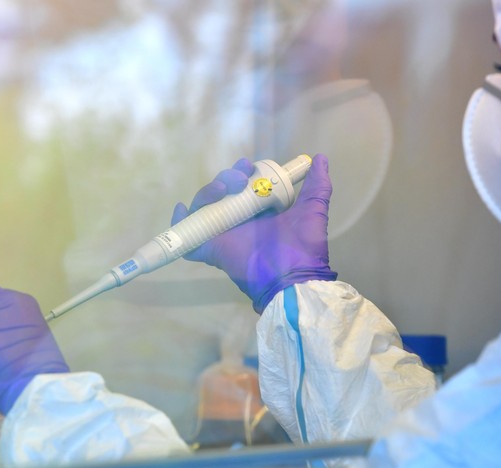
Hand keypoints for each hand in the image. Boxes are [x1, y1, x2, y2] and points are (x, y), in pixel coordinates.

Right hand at [172, 154, 336, 312]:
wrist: (294, 276)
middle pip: (219, 192)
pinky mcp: (212, 249)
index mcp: (258, 211)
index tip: (249, 165)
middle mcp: (238, 220)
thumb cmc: (304, 246)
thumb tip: (320, 159)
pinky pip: (188, 237)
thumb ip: (318, 186)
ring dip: (207, 191)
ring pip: (203, 207)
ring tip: (222, 189)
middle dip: (224, 177)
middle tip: (239, 177)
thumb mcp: (312, 210)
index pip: (240, 186)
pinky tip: (183, 210)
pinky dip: (180, 223)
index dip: (240, 172)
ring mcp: (223, 234)